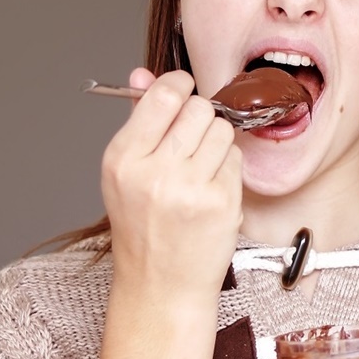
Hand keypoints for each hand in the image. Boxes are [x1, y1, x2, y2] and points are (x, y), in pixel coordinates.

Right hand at [99, 67, 242, 299]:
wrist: (160, 285)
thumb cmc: (143, 226)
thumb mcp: (125, 172)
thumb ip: (139, 119)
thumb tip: (143, 73)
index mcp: (123, 158)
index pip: (163, 95)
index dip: (180, 87)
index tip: (183, 94)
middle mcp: (154, 172)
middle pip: (199, 109)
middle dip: (200, 119)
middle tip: (191, 143)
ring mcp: (190, 189)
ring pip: (222, 131)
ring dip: (216, 144)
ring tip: (200, 169)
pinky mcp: (221, 203)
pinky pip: (235, 160)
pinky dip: (227, 170)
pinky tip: (212, 190)